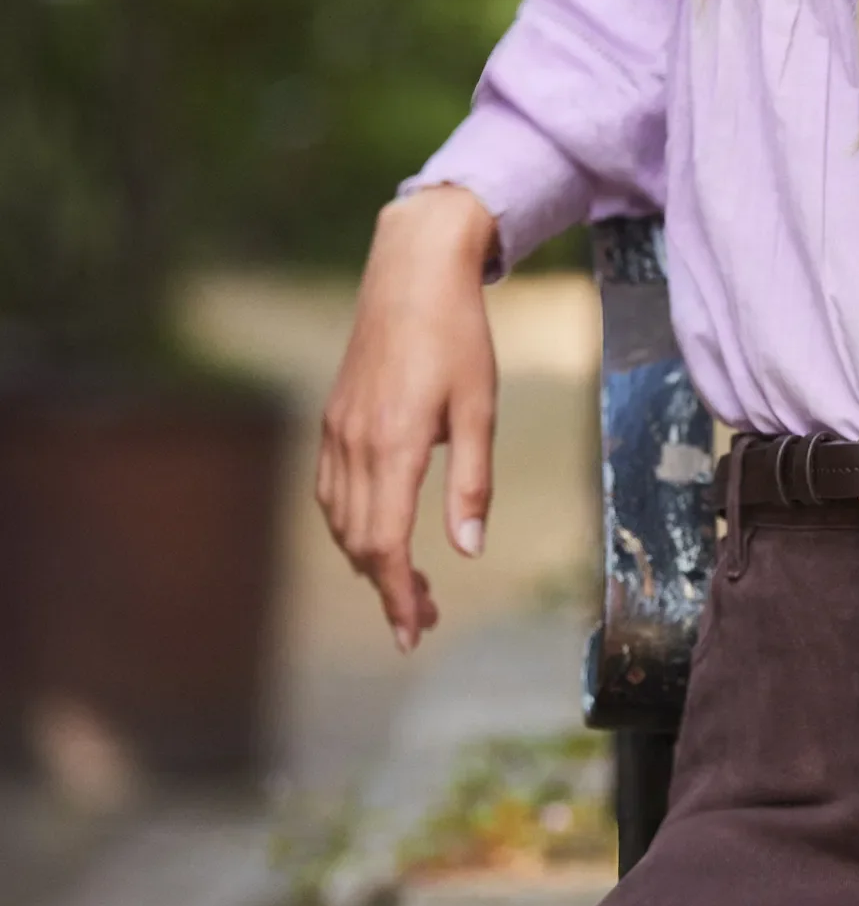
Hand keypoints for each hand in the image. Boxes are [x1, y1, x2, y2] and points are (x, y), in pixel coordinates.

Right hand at [316, 187, 499, 652]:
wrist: (412, 272)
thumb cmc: (458, 336)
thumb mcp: (480, 409)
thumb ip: (472, 485)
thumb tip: (468, 552)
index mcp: (394, 446)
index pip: (385, 545)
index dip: (397, 596)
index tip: (414, 633)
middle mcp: (355, 444)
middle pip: (359, 542)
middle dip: (389, 587)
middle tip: (427, 615)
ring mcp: (337, 430)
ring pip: (339, 521)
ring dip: (369, 560)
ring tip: (409, 583)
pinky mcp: (333, 417)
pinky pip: (330, 490)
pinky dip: (350, 524)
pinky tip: (376, 531)